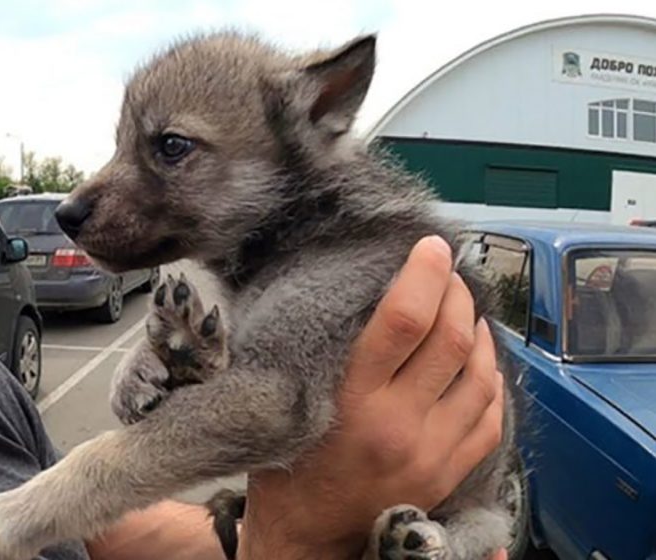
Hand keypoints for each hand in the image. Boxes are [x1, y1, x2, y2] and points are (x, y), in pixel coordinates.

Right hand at [239, 236, 504, 558]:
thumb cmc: (287, 463)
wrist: (308, 536)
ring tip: (465, 309)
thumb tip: (368, 293)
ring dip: (480, 330)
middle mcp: (400, 424)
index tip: (430, 247)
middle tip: (448, 272)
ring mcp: (433, 452)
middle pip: (452, 340)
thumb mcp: (292, 399)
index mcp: (353, 401)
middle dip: (457, 293)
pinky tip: (479, 358)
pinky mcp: (449, 472)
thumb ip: (330, 352)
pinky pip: (491, 415)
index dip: (423, 273)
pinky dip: (492, 378)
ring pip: (482, 374)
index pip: (404, 320)